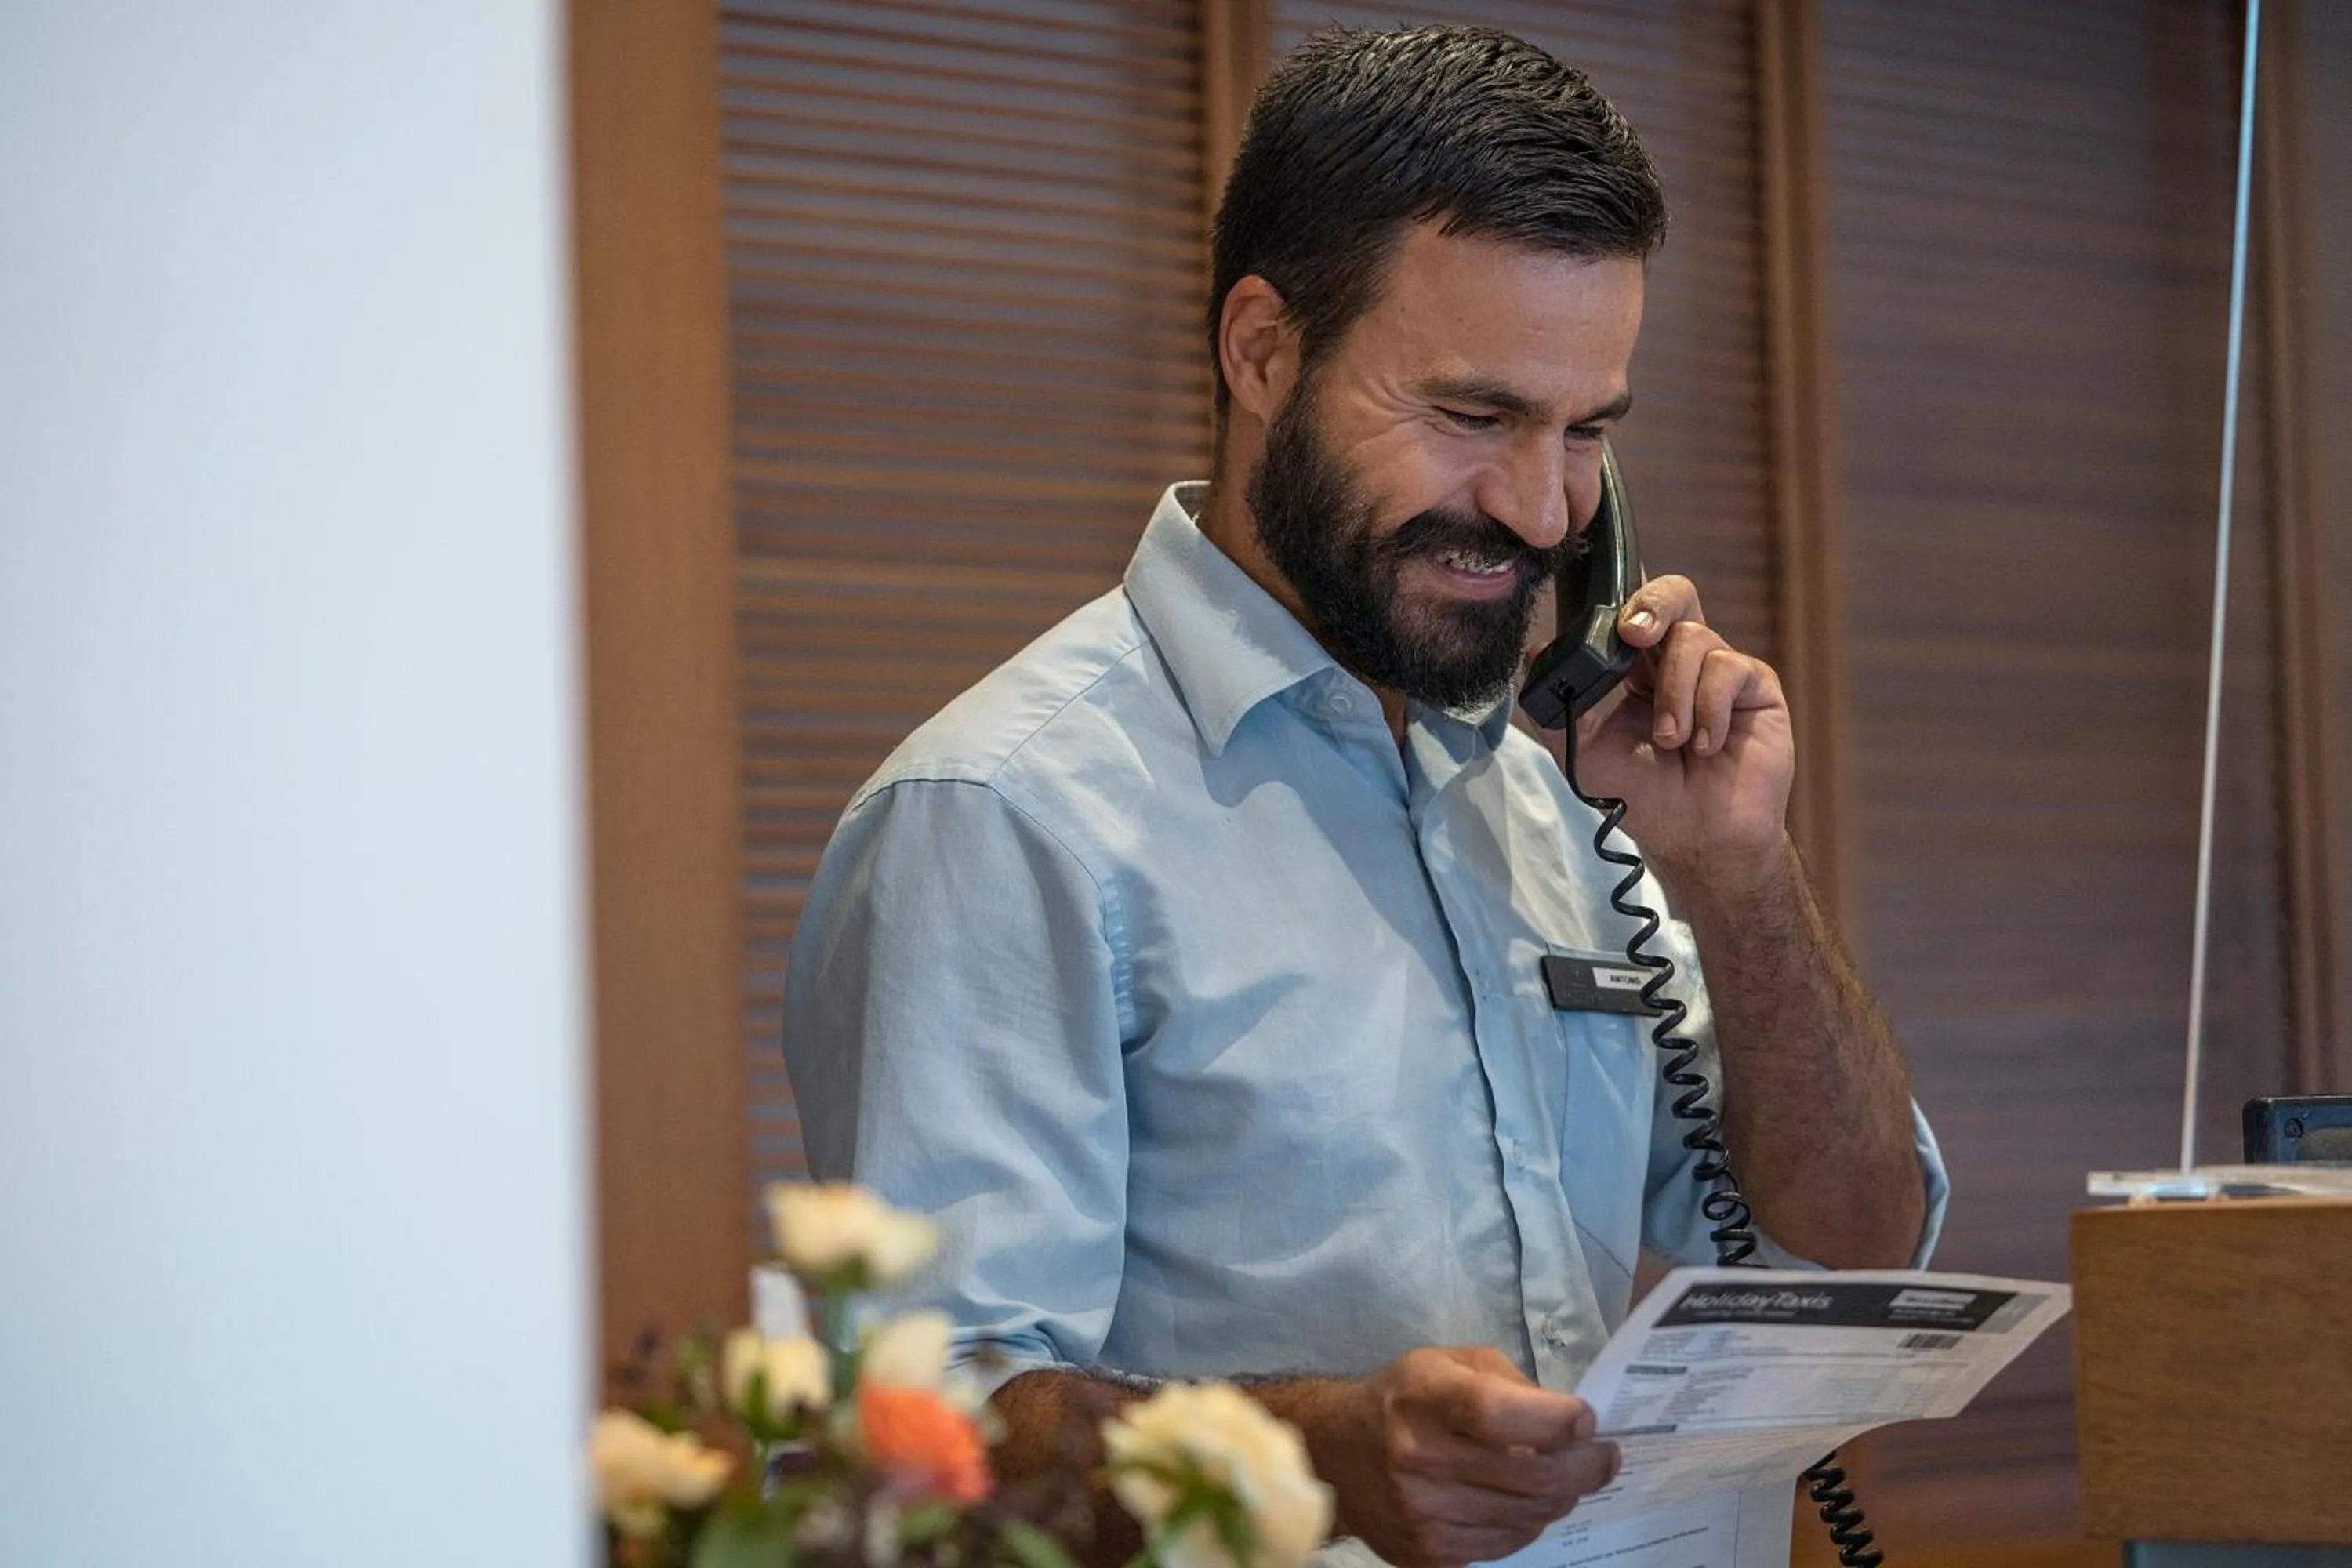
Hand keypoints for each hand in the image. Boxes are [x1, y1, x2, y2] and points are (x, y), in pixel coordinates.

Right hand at [1330, 1347, 1617, 1567]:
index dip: (1554, 1420)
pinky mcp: (1428, 1554)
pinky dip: (1529, 1522)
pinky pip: (1507, 1545)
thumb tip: (1571, 1424)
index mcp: (1423, 1400)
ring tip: (1567, 1477)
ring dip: (1562, 1497)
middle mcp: (1418, 1459)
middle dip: (1586, 1468)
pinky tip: (1527, 1501)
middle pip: (1529, 1476)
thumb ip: (1509, 1385)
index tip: (1587, 1420)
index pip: (1496, 1413)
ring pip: (1528, 1517)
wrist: (1336, 1453)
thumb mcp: (1448, 1363)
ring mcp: (1423, 1514)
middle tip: (1606, 1457)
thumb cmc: (1403, 1396)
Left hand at [1570, 574, 1793, 885]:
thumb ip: (1556, 703)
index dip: (1621, 596)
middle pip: (1673, 594)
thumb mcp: (1582, 750)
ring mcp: (1719, 669)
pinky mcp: (1755, 686)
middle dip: (1652, 604)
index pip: (1630, 609)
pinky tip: (1705, 745)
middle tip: (1634, 634)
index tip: (1607, 618)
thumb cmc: (1640, 793)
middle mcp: (1678, 658)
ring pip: (1694, 637)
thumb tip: (1534, 652)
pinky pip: (1730, 669)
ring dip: (1674, 693)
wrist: (1695, 837)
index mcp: (1635, 666)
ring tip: (1671, 741)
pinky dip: (1709, 709)